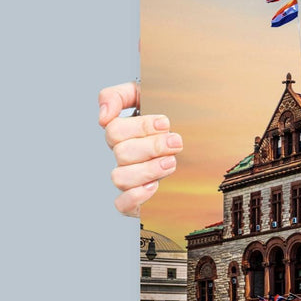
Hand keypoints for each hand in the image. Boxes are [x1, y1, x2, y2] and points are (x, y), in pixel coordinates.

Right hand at [99, 81, 182, 216]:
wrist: (197, 145)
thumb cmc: (167, 119)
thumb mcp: (146, 95)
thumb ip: (120, 95)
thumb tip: (103, 116)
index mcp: (122, 133)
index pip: (114, 130)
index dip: (140, 127)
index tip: (165, 123)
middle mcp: (122, 156)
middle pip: (121, 153)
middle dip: (152, 146)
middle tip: (176, 142)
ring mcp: (128, 178)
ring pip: (120, 178)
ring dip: (148, 169)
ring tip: (171, 162)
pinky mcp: (135, 200)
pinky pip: (121, 205)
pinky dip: (136, 196)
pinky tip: (155, 186)